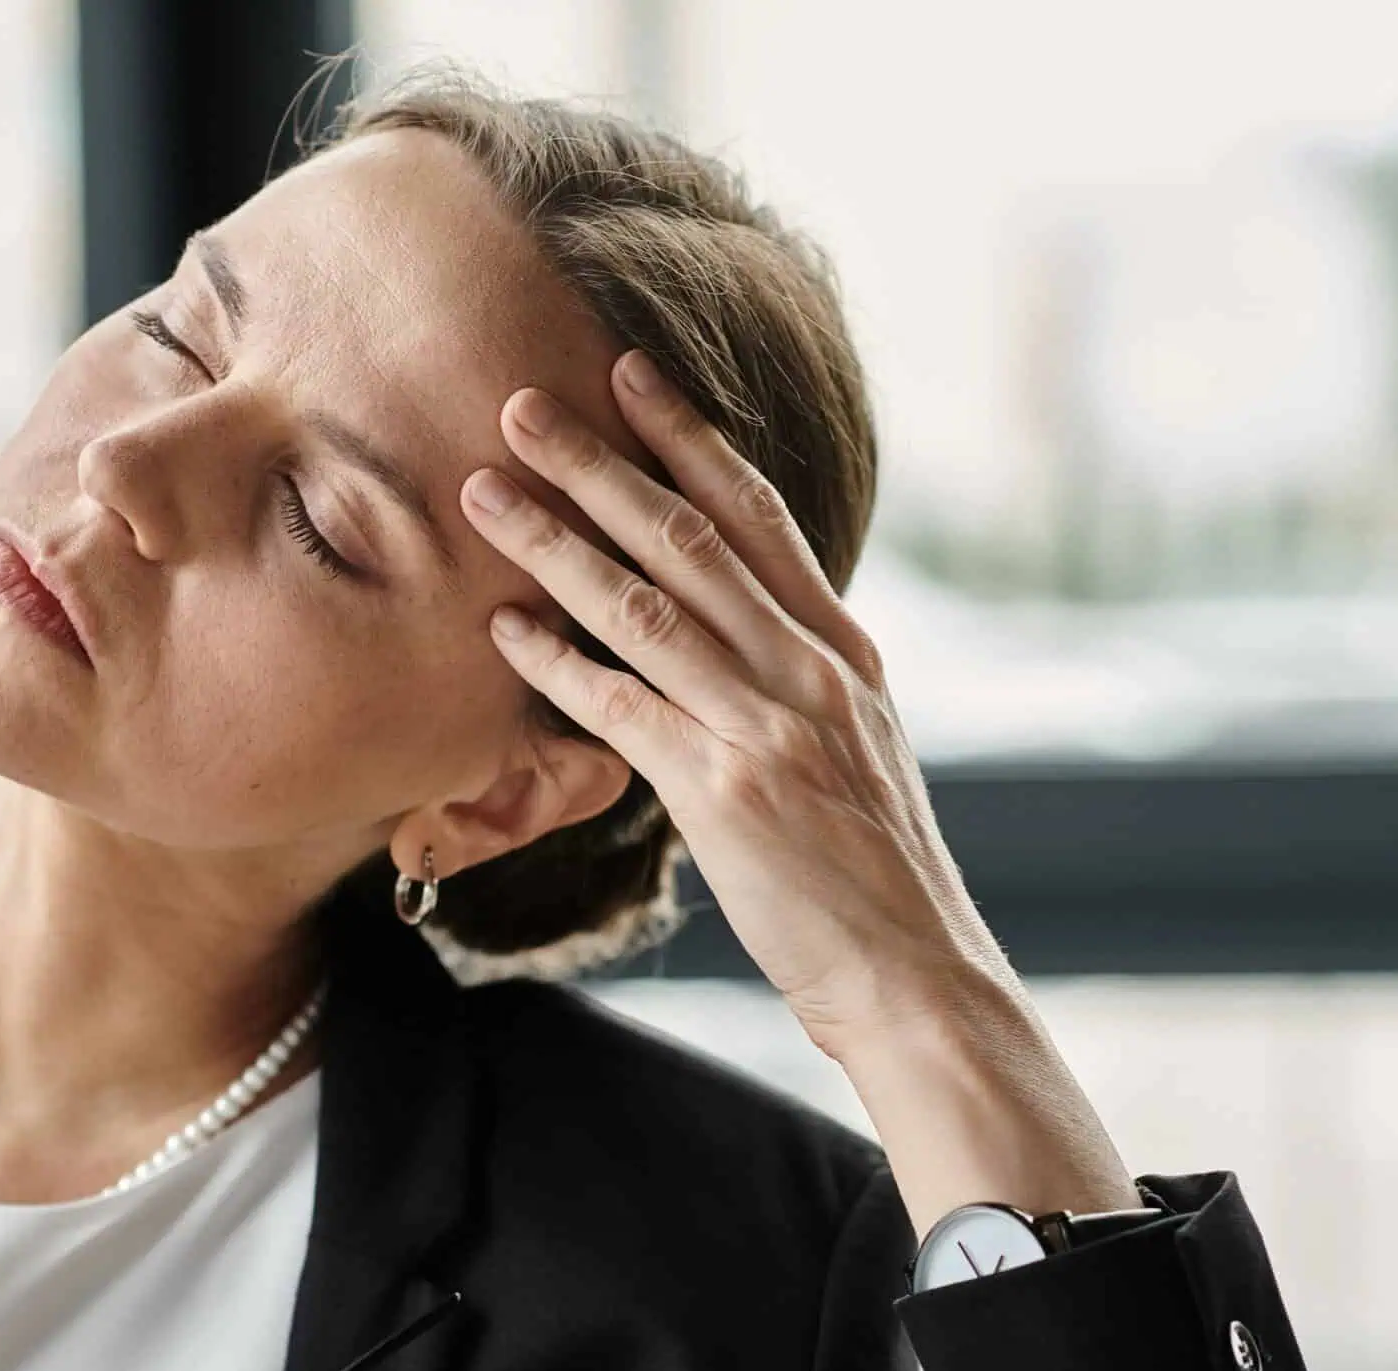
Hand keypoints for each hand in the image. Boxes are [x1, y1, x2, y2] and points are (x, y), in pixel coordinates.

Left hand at [460, 352, 1004, 1054]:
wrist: (913, 971)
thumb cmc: (876, 873)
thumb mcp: (861, 747)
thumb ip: (802, 678)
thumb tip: (745, 631)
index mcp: (843, 650)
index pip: (759, 515)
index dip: (690, 438)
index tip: (632, 371)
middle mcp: (807, 670)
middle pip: (690, 538)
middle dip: (600, 464)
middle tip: (520, 404)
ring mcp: (767, 725)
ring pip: (645, 607)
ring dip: (556, 543)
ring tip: (484, 493)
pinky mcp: (724, 792)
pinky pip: (623, 708)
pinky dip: (559, 663)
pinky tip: (504, 629)